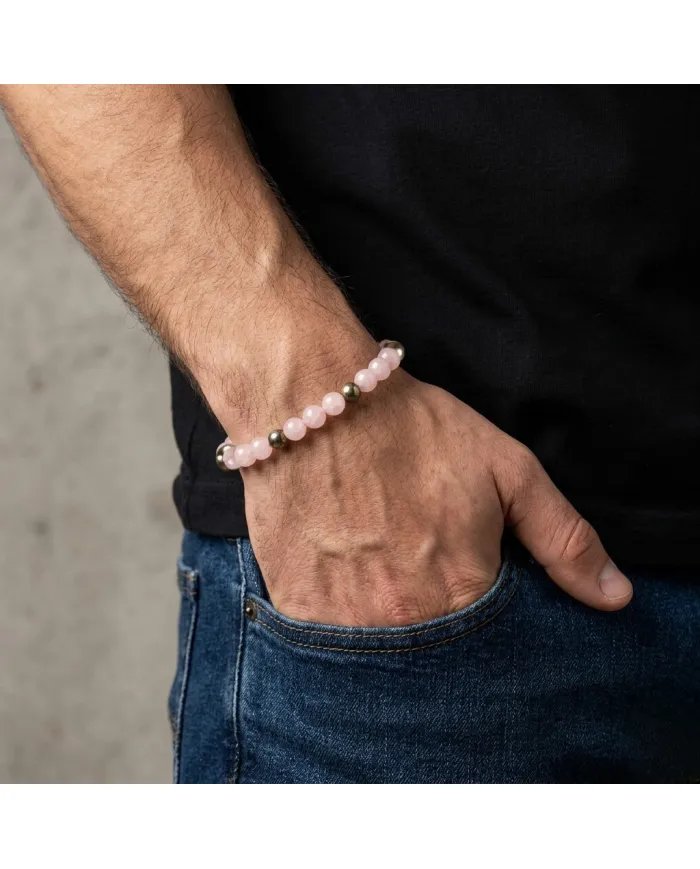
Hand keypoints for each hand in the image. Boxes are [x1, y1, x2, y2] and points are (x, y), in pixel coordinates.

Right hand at [232, 355, 632, 626]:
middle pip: (436, 659)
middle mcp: (403, 622)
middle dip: (438, 628)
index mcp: (463, 593)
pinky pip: (329, 644)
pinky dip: (343, 621)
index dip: (487, 621)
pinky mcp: (296, 609)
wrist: (312, 401)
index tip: (470, 586)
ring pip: (380, 658)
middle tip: (420, 570)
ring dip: (389, 626)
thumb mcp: (508, 471)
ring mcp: (343, 622)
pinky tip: (346, 576)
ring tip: (382, 571)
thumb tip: (615, 598)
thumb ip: (564, 539)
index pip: (495, 651)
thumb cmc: (413, 431)